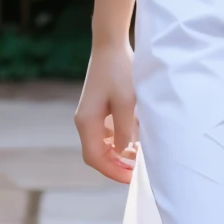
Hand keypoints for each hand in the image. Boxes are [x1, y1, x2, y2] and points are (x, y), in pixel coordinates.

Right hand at [75, 41, 138, 182]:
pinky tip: (134, 142)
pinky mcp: (98, 109)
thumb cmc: (119, 72)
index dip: (113, 172)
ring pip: (101, 146)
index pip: (95, 158)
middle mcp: (84, 121)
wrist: (110, 45)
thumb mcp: (127, 103)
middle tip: (138, 173)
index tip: (133, 178)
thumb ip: (125, 131)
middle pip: (96, 155)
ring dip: (118, 156)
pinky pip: (105, 134)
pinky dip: (118, 142)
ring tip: (138, 160)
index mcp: (87, 122)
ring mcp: (90, 115)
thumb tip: (124, 153)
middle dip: (116, 167)